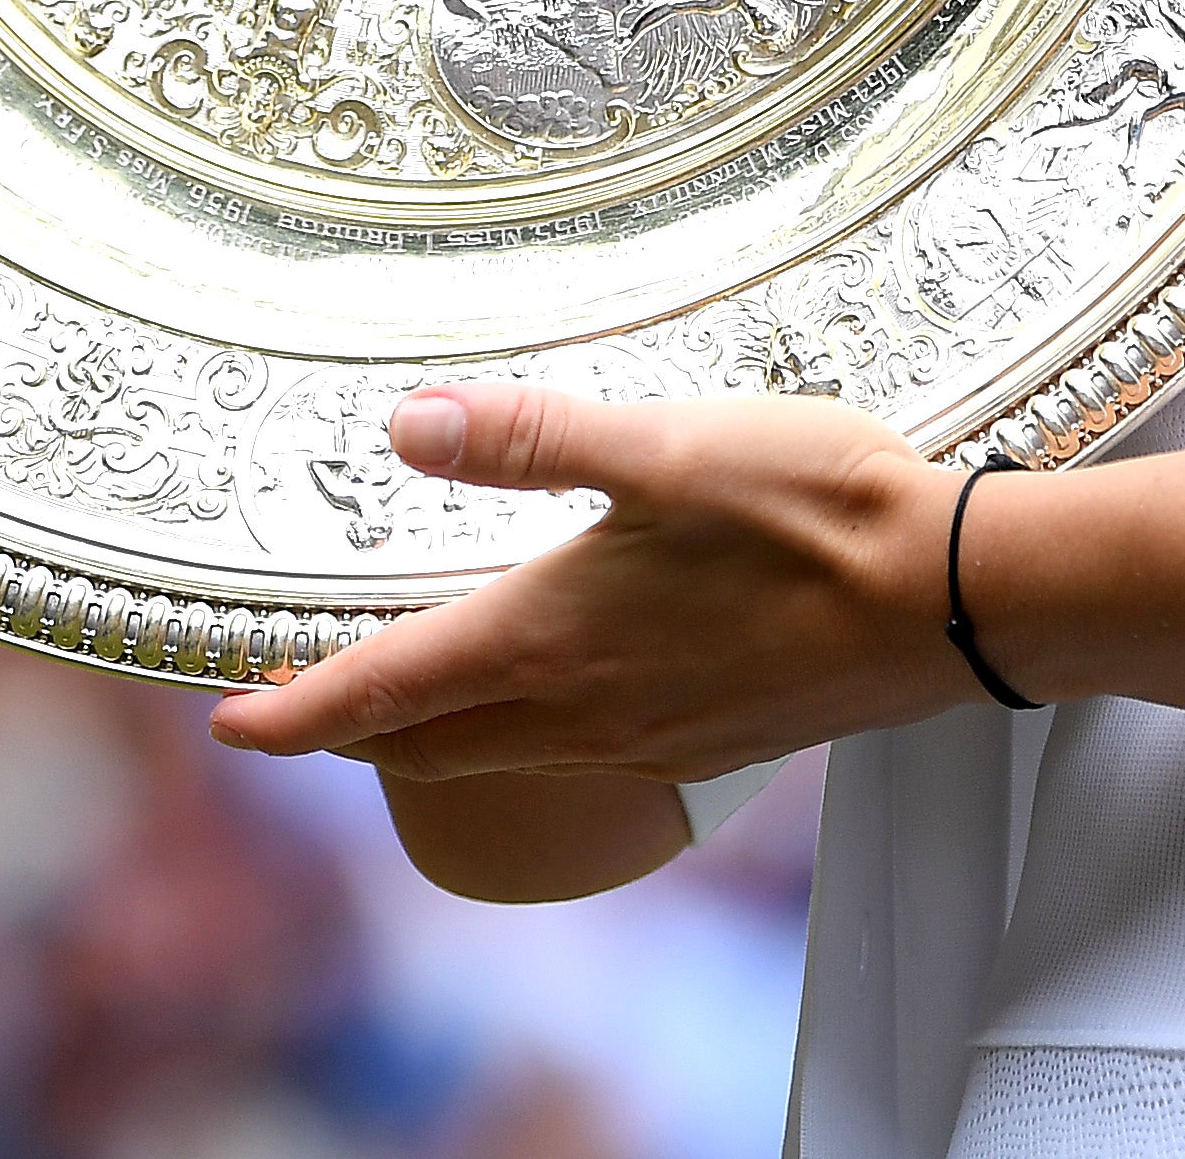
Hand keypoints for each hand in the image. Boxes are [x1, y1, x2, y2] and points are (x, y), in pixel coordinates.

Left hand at [207, 382, 978, 779]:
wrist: (957, 600)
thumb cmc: (817, 514)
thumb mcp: (665, 445)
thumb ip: (529, 437)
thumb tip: (406, 425)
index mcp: (551, 639)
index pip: (382, 695)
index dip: (292, 715)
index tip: (227, 726)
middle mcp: (584, 711)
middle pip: (428, 743)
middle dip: (349, 733)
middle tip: (297, 709)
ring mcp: (649, 740)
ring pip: (500, 756)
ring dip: (434, 736)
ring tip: (407, 698)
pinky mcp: (708, 744)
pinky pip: (578, 758)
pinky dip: (523, 736)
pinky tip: (553, 697)